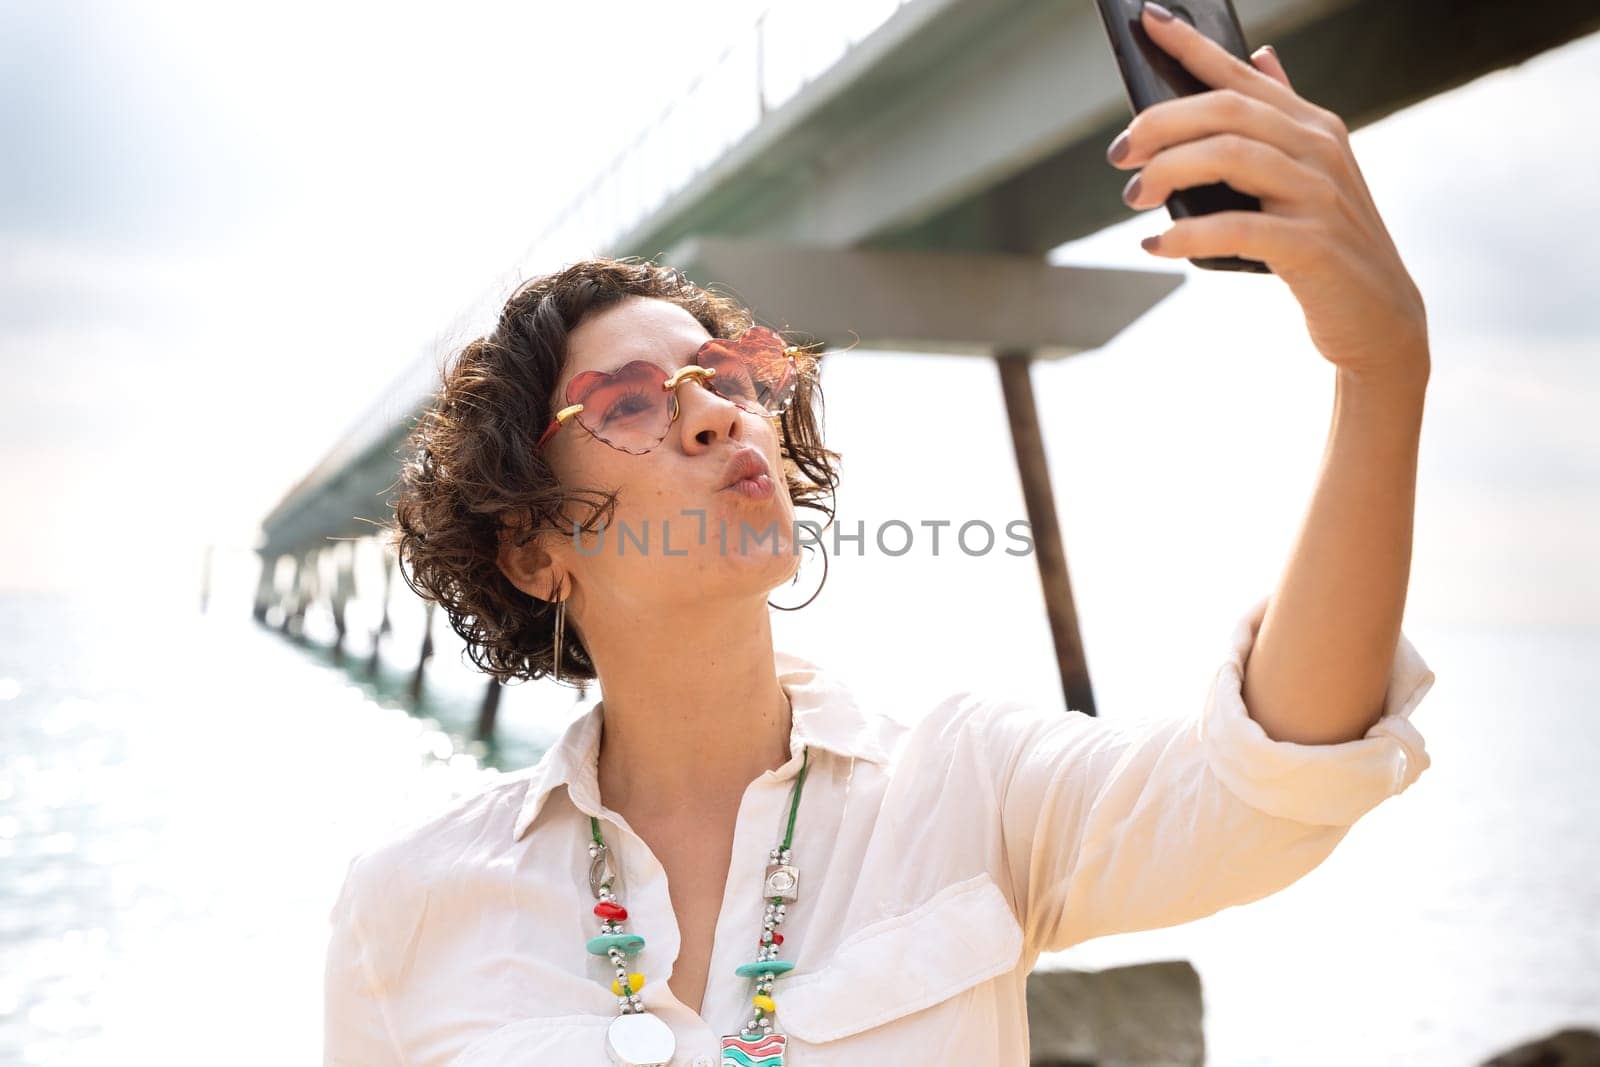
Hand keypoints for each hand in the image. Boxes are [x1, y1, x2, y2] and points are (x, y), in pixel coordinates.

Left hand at [1108, 2, 1428, 385]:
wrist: (1379, 316)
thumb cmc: (1327, 243)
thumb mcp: (1310, 171)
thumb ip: (1282, 115)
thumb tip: (1260, 57)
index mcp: (1311, 125)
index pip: (1241, 73)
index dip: (1192, 44)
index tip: (1146, 19)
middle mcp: (1318, 149)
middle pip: (1226, 110)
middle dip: (1161, 123)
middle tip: (1120, 153)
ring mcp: (1318, 195)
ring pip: (1229, 156)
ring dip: (1167, 172)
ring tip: (1133, 195)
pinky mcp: (1312, 246)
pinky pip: (1237, 228)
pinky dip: (1188, 234)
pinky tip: (1157, 245)